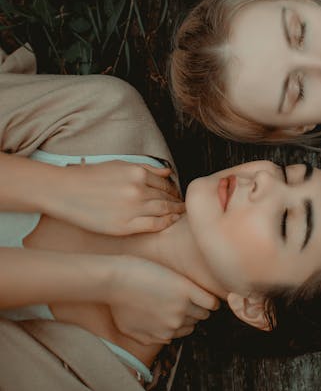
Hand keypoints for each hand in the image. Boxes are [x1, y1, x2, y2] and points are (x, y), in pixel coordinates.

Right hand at [49, 161, 184, 234]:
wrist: (65, 191)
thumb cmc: (90, 177)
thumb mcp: (119, 165)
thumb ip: (146, 168)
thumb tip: (168, 171)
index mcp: (137, 172)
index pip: (165, 183)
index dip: (174, 190)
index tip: (178, 195)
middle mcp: (138, 190)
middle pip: (167, 197)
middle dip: (177, 202)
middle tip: (184, 207)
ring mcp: (132, 209)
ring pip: (163, 211)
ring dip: (175, 213)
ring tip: (180, 215)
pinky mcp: (124, 226)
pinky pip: (153, 225)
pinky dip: (165, 224)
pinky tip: (169, 223)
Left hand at [108, 256, 219, 344]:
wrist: (114, 280)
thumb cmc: (118, 302)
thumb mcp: (128, 329)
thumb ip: (148, 338)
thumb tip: (165, 340)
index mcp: (163, 335)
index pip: (185, 331)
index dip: (184, 320)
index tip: (183, 311)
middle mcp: (174, 325)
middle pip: (194, 321)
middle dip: (192, 313)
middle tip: (188, 301)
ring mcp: (181, 307)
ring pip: (203, 312)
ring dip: (202, 306)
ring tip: (198, 297)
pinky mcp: (186, 290)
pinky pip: (209, 301)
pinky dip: (211, 300)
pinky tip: (206, 294)